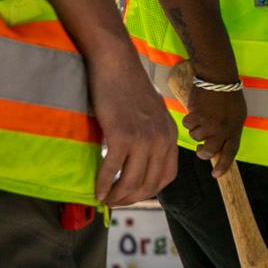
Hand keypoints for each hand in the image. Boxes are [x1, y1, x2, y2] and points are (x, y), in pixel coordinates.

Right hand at [87, 45, 177, 206]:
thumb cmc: (128, 86)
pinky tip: (96, 191)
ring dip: (117, 196)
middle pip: (149, 184)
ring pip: (131, 181)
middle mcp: (161, 141)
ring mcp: (143, 140)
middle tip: (115, 203)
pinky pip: (112, 169)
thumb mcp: (151, 114)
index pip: (166, 177)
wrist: (116, 64)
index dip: (149, 192)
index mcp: (170, 137)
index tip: (134, 196)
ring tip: (105, 200)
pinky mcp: (121, 136)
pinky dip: (103, 184)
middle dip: (131, 199)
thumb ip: (152, 135)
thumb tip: (141, 155)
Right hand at [182, 78, 246, 177]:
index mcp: (235, 129)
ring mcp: (209, 123)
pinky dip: (189, 120)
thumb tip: (219, 146)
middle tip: (200, 150)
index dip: (223, 165)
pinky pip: (188, 125)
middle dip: (202, 153)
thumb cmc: (228, 95)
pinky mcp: (197, 116)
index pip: (230, 153)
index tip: (216, 174)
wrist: (218, 78)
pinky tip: (194, 111)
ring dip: (195, 130)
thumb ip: (229, 130)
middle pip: (209, 151)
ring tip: (201, 118)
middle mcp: (223, 129)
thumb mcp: (236, 115)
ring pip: (195, 137)